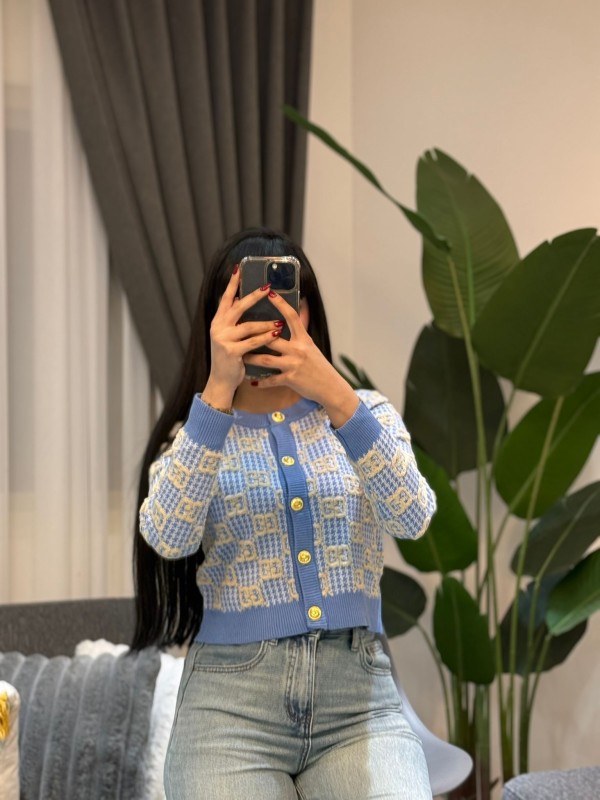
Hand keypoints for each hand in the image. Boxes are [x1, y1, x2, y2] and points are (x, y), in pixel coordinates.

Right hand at [202, 268, 283, 407]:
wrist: (221, 381)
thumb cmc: (229, 358)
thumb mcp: (229, 336)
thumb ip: (234, 320)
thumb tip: (241, 300)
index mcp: (218, 321)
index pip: (225, 298)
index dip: (232, 283)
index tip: (238, 268)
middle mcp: (218, 328)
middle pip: (237, 307)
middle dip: (253, 296)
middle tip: (267, 287)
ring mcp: (223, 340)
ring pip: (248, 326)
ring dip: (265, 322)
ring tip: (279, 321)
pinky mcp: (231, 352)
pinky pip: (252, 342)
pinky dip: (265, 337)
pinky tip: (276, 333)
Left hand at [243, 291, 358, 426]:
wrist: (331, 387)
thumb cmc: (319, 366)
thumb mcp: (311, 346)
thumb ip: (301, 331)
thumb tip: (301, 307)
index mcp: (304, 338)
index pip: (291, 316)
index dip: (281, 303)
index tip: (270, 292)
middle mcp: (298, 349)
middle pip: (271, 338)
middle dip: (254, 334)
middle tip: (239, 329)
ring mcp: (293, 364)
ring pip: (266, 359)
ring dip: (251, 358)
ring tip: (240, 356)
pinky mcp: (290, 379)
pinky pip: (271, 380)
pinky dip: (261, 382)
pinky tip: (252, 382)